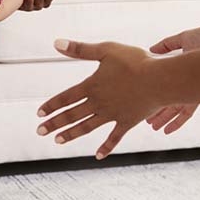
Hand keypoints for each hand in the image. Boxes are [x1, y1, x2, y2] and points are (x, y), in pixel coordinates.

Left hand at [37, 40, 162, 159]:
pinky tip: (98, 156)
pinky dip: (106, 147)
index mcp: (92, 86)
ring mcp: (112, 115)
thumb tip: (56, 43)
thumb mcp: (106, 50)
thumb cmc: (135, 61)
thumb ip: (81, 49)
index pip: (65, 98)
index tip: (39, 114)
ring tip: (57, 141)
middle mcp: (99, 103)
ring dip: (71, 134)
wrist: (160, 80)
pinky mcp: (127, 122)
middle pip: (72, 115)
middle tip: (40, 132)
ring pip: (87, 127)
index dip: (51, 105)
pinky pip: (114, 137)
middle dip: (55, 124)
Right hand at [143, 26, 199, 134]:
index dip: (156, 94)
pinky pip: (186, 112)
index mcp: (183, 69)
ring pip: (175, 108)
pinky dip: (176, 122)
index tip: (145, 100)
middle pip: (170, 99)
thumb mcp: (184, 38)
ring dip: (163, 118)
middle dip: (157, 110)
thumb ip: (167, 44)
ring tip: (152, 126)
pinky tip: (167, 130)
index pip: (166, 86)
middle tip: (146, 119)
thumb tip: (151, 49)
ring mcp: (194, 90)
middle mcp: (188, 82)